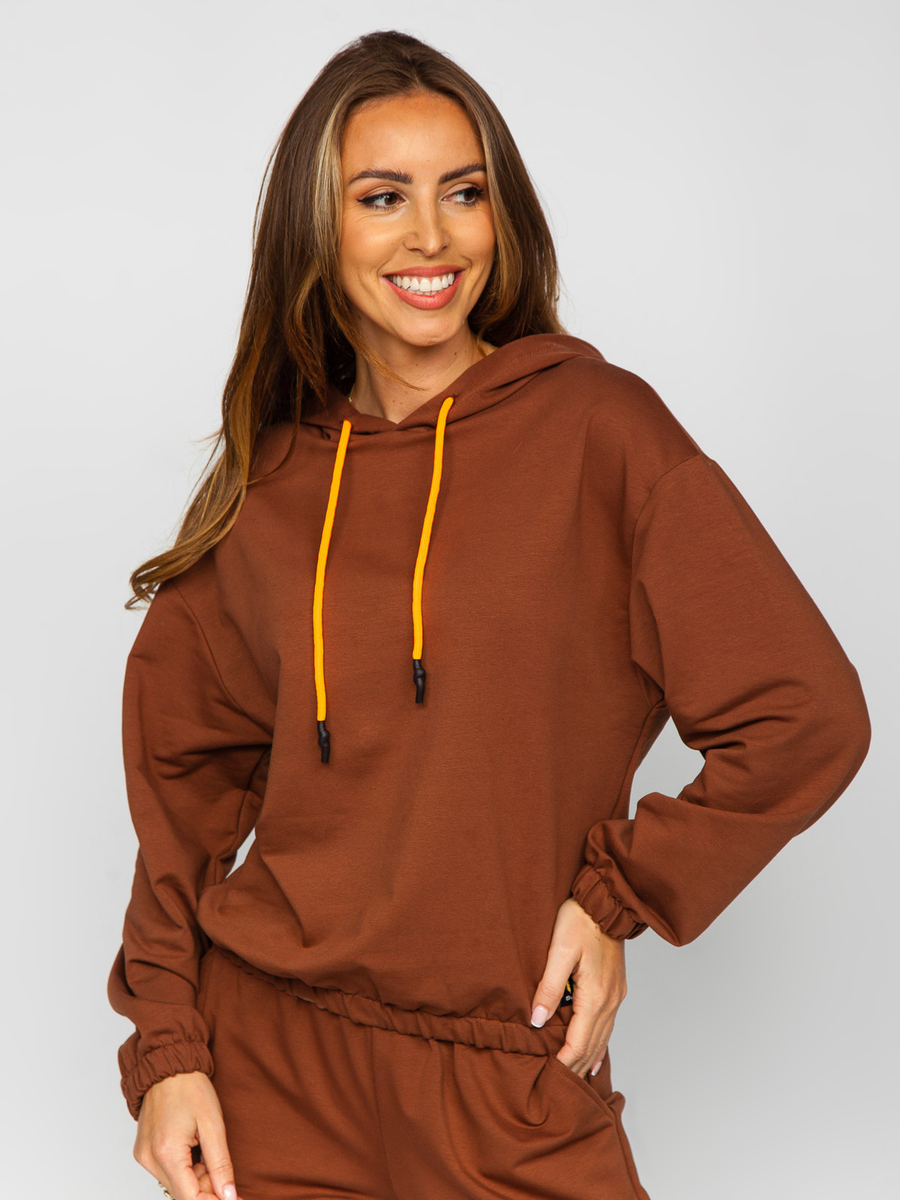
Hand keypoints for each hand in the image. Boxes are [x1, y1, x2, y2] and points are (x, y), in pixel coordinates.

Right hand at [133, 1071, 242, 1199]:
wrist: (169, 1067)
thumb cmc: (191, 1089)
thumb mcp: (213, 1125)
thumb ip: (221, 1164)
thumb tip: (229, 1195)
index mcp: (166, 1153)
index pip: (190, 1198)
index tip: (233, 1198)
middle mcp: (149, 1159)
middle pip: (182, 1193)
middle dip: (207, 1188)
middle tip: (224, 1170)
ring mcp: (144, 1157)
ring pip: (175, 1184)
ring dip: (196, 1178)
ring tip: (207, 1151)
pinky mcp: (144, 1152)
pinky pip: (167, 1172)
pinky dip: (184, 1169)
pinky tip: (195, 1151)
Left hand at [530, 897, 627, 1078]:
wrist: (605, 902)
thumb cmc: (579, 921)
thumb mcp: (558, 951)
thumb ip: (548, 987)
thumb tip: (536, 1021)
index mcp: (595, 996)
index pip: (578, 1043)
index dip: (563, 1064)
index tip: (548, 1081)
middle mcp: (609, 1001)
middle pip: (591, 1047)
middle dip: (574, 1069)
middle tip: (557, 1091)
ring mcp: (615, 996)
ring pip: (601, 1039)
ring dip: (586, 1061)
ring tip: (572, 1080)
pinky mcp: (615, 989)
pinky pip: (608, 1026)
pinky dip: (599, 1046)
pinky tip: (595, 1059)